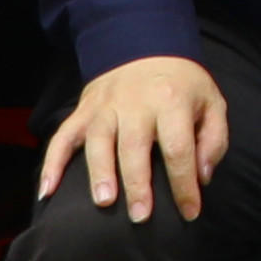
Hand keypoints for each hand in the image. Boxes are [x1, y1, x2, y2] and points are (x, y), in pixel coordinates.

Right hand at [47, 55, 229, 221]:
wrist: (145, 44)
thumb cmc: (182, 84)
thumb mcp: (211, 103)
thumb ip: (213, 140)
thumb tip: (202, 177)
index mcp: (172, 101)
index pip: (178, 148)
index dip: (184, 184)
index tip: (189, 213)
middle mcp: (135, 103)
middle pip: (134, 146)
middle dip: (137, 184)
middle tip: (140, 216)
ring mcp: (105, 106)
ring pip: (98, 140)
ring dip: (99, 171)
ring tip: (103, 201)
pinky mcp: (84, 110)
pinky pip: (63, 136)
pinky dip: (52, 163)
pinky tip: (47, 190)